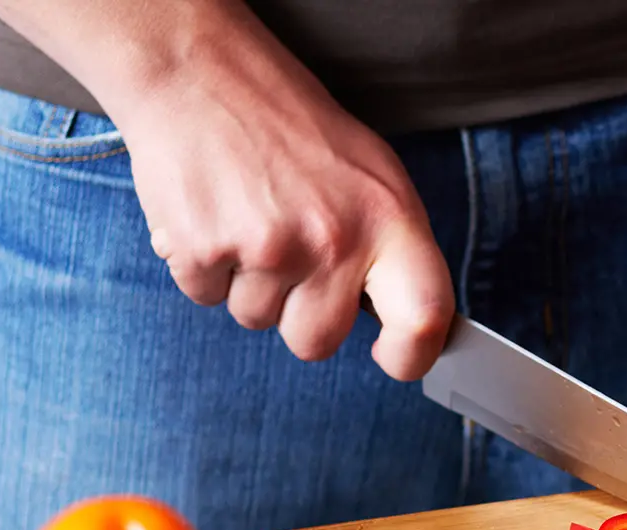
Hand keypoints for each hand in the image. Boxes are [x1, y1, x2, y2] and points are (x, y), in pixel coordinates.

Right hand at [114, 20, 451, 378]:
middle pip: (316, 342)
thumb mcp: (373, 177)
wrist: (202, 77)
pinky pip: (206, 297)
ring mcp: (265, 248)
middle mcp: (333, 239)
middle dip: (299, 314)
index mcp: (389, 219)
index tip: (394, 356)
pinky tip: (214, 214)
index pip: (424, 318)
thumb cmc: (293, 130)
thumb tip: (413, 326)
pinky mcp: (202, 251)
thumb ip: (393, 251)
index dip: (412, 354)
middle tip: (290, 252)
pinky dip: (205, 266)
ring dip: (249, 283)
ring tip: (250, 217)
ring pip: (257, 320)